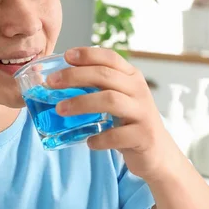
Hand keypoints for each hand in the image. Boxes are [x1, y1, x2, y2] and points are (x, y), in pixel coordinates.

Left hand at [46, 47, 178, 180]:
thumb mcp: (118, 99)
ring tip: (60, 109)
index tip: (66, 55)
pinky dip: (100, 138)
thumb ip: (98, 87)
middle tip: (51, 82)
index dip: (88, 54)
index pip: (110, 58)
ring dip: (81, 103)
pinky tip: (89, 142)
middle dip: (75, 76)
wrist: (158, 153)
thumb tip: (58, 80)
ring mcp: (143, 113)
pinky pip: (117, 135)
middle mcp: (139, 91)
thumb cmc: (130, 122)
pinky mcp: (143, 136)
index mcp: (132, 77)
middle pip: (105, 76)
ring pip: (110, 100)